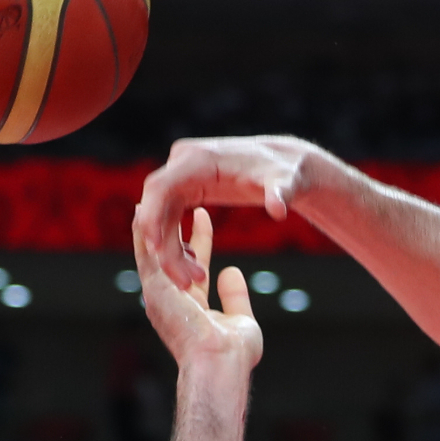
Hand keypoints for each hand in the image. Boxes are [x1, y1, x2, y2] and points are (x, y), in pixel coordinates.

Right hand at [133, 135, 324, 288]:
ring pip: (161, 216)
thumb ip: (279, 194)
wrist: (287, 166)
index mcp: (198, 159)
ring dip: (170, 250)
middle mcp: (183, 163)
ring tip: (190, 281)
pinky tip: (191, 267)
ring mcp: (183, 176)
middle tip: (179, 280)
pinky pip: (171, 218)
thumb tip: (278, 210)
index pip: (161, 186)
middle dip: (161, 243)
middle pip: (155, 204)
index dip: (152, 216)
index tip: (155, 248)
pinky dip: (176, 243)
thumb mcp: (285, 183)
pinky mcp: (188, 189)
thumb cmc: (285, 172)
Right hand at [133, 207, 261, 370]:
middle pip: (167, 254)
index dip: (198, 240)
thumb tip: (231, 271)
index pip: (192, 265)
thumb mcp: (240, 318)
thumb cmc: (232, 354)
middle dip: (169, 226)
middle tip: (174, 198)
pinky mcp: (154, 289)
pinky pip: (144, 252)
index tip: (203, 217)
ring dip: (151, 222)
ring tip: (151, 195)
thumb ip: (234, 296)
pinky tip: (141, 208)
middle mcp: (169, 299)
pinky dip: (142, 230)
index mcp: (188, 306)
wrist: (218, 365)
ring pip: (149, 250)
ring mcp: (159, 295)